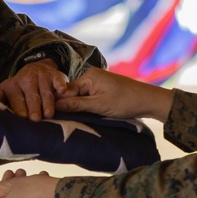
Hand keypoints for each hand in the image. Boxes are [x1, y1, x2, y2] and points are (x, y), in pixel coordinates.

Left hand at [0, 60, 67, 120]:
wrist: (37, 67)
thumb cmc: (21, 86)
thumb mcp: (6, 89)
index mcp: (14, 86)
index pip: (17, 100)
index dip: (20, 109)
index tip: (22, 117)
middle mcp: (28, 80)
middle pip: (32, 97)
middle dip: (33, 108)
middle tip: (35, 119)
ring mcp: (43, 77)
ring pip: (46, 93)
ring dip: (48, 103)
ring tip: (49, 114)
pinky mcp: (56, 75)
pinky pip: (59, 81)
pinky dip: (61, 86)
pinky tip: (62, 92)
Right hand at [56, 67, 172, 122]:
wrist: (147, 100)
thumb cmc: (125, 102)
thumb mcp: (99, 105)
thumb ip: (77, 105)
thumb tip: (55, 106)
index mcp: (89, 76)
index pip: (66, 91)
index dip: (59, 104)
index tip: (49, 117)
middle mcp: (91, 76)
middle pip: (72, 93)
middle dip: (67, 106)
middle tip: (57, 121)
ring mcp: (97, 82)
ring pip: (80, 96)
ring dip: (77, 107)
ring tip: (68, 120)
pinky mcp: (102, 89)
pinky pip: (88, 97)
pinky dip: (85, 106)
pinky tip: (82, 115)